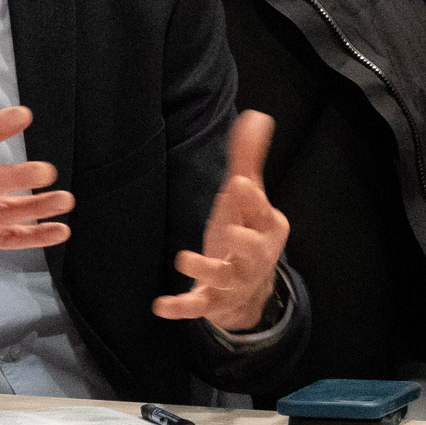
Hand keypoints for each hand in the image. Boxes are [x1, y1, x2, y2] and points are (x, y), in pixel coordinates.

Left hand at [154, 110, 289, 331]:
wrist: (249, 290)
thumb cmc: (245, 231)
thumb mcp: (247, 197)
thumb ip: (248, 158)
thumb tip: (257, 117)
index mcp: (266, 227)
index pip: (260, 211)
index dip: (250, 200)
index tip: (238, 181)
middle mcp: (254, 256)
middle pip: (252, 249)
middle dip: (242, 241)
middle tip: (229, 230)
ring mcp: (233, 281)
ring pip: (222, 277)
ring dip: (203, 269)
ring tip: (183, 259)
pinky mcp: (211, 301)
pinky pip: (197, 306)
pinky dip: (180, 307)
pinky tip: (159, 306)